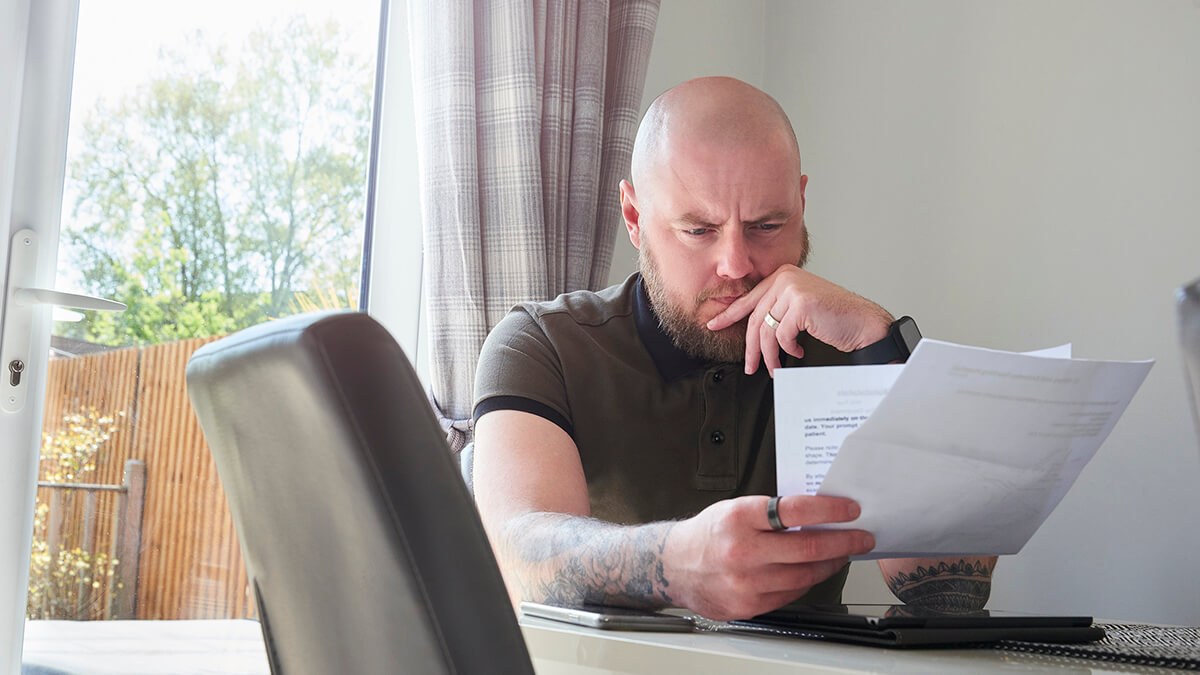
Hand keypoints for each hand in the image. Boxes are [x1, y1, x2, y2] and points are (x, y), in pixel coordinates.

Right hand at [661, 494, 874, 619]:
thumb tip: (817, 515)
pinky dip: (806, 582)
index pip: (796, 510)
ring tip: (841, 554)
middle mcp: (742, 551)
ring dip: (830, 564)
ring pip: (804, 575)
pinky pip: (790, 595)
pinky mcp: (748, 605)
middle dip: (843, 541)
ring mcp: (745, 582)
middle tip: (861, 537)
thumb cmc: (708, 534)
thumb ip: (772, 512)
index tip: (851, 510)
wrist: (673, 566)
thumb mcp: (735, 509)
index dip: (830, 510)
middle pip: (807, 548)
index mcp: (739, 518)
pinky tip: (812, 572)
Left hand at [706, 265, 892, 375]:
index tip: (715, 325)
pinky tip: (798, 353)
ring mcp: (792, 289)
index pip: (750, 299)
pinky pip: (782, 336)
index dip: (730, 315)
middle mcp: (785, 278)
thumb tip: (753, 330)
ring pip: (767, 330)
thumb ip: (778, 310)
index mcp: (782, 275)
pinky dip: (788, 350)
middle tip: (750, 366)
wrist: (863, 323)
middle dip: (751, 347)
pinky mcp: (800, 304)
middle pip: (756, 318)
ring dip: (769, 355)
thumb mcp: (799, 309)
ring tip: (775, 368)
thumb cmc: (835, 318)